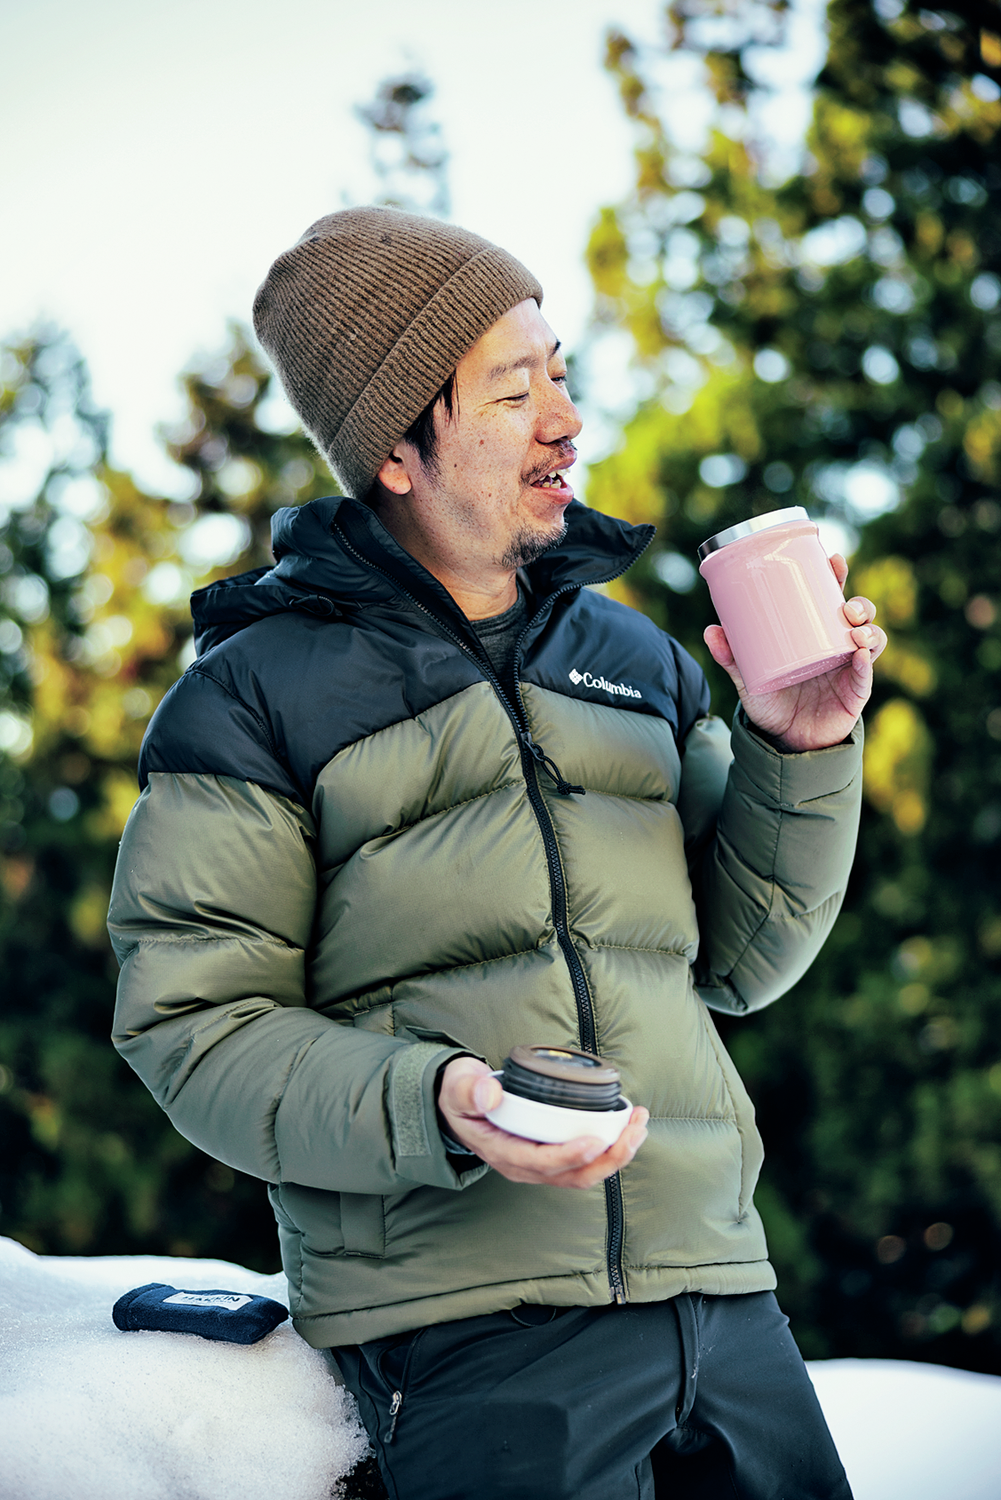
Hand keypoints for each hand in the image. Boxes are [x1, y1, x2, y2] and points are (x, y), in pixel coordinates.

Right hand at [438, 1055, 648, 1188]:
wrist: (459, 1107)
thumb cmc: (462, 1097)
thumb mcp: (458, 1089)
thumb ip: (469, 1091)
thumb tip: (490, 1095)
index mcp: (503, 1153)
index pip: (540, 1162)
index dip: (569, 1156)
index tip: (595, 1141)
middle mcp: (525, 1166)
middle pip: (573, 1176)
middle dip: (609, 1158)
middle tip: (634, 1130)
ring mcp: (540, 1164)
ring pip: (585, 1173)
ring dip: (617, 1154)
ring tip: (639, 1126)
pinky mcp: (553, 1155)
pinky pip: (586, 1162)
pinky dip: (611, 1148)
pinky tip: (627, 1126)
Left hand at [703, 553, 886, 751]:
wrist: (782, 740)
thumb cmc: (770, 701)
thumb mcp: (748, 677)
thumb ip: (731, 656)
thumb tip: (711, 631)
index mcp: (815, 633)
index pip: (830, 599)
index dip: (836, 577)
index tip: (833, 560)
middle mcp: (837, 646)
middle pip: (859, 616)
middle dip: (860, 604)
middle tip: (846, 605)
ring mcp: (850, 668)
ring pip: (872, 640)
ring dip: (869, 630)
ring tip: (854, 631)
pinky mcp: (855, 692)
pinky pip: (866, 675)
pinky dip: (866, 664)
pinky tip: (860, 655)